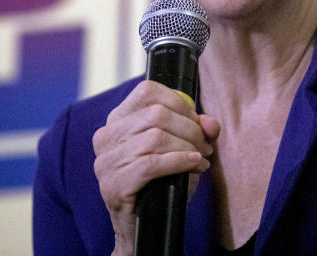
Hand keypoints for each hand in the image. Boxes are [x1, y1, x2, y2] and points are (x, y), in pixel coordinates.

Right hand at [92, 81, 220, 254]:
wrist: (146, 225)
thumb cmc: (161, 182)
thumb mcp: (182, 148)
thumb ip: (198, 130)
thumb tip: (210, 122)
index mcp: (118, 120)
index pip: (147, 91)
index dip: (179, 102)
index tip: (196, 120)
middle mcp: (106, 137)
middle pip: (156, 114)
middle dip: (189, 129)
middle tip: (204, 146)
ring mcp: (106, 161)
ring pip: (155, 138)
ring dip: (187, 147)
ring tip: (199, 159)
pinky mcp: (112, 184)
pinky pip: (151, 164)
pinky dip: (179, 162)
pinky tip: (193, 166)